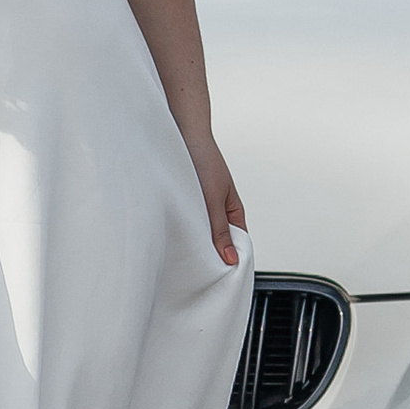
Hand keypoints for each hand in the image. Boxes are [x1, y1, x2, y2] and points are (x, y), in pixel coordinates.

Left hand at [188, 137, 247, 268]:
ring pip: (200, 233)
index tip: (219, 276)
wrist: (182, 132)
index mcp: (233, 211)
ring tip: (184, 253)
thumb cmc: (203, 159)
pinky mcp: (186, 202)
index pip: (238, 244)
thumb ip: (219, 229)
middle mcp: (219, 210)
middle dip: (209, 254)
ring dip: (194, 241)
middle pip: (218, 241)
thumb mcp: (213, 200)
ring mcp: (202, 207)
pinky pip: (187, 223)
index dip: (230, 260)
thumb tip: (230, 258)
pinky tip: (172, 236)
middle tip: (197, 269)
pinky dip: (182, 230)